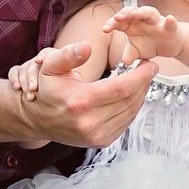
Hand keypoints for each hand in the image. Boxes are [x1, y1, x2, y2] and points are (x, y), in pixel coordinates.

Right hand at [13, 40, 157, 147]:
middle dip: (144, 83)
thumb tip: (87, 46)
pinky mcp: (100, 141)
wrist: (37, 119)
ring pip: (131, 112)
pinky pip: (125, 123)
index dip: (141, 76)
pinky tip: (132, 95)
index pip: (121, 88)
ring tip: (142, 80)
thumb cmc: (46, 89)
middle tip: (148, 69)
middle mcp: (89, 122)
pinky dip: (132, 108)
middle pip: (129, 100)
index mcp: (80, 102)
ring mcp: (96, 135)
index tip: (151, 64)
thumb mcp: (50, 66)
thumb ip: (69, 54)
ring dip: (140, 95)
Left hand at [103, 5, 184, 63]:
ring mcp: (157, 21)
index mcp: (131, 25)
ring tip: (135, 14)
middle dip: (124, 14)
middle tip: (117, 17)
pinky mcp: (170, 27)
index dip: (112, 23)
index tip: (105, 29)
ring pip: (149, 13)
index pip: (119, 21)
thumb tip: (124, 62)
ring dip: (141, 12)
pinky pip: (171, 23)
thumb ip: (129, 55)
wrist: (169, 45)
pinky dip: (171, 21)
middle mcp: (143, 20)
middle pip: (132, 12)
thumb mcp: (137, 52)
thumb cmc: (149, 44)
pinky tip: (170, 19)